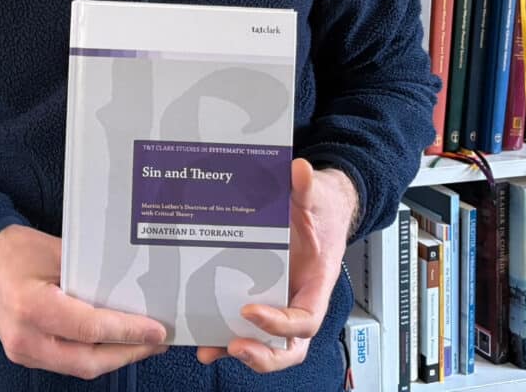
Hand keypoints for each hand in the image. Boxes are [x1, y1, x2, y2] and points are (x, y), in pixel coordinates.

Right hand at [0, 224, 168, 379]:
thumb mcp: (56, 251)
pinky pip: (69, 363)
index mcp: (31, 307)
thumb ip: (90, 273)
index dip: (126, 332)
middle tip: (158, 341)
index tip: (156, 330)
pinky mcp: (27, 356)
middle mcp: (25, 338)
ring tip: (144, 344)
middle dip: (128, 352)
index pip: (89, 329)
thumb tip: (132, 290)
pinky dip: (96, 356)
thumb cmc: (17, 250)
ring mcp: (24, 352)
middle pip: (88, 360)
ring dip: (115, 358)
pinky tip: (117, 344)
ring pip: (80, 367)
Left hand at [197, 159, 356, 372]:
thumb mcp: (317, 195)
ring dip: (237, 349)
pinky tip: (202, 333)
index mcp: (316, 284)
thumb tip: (298, 170)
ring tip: (207, 348)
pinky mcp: (261, 296)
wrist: (321, 208)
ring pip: (266, 343)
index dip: (280, 323)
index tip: (251, 311)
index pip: (305, 319)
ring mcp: (279, 301)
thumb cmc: (323, 209)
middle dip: (263, 355)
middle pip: (289, 347)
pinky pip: (247, 325)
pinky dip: (226, 333)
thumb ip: (308, 188)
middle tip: (234, 346)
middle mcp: (298, 299)